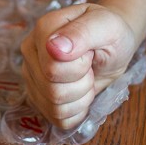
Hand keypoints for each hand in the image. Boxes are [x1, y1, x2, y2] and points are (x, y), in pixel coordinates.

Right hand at [19, 3, 137, 129]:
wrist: (114, 43)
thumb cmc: (110, 31)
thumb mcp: (106, 25)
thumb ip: (81, 33)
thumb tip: (54, 47)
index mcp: (43, 31)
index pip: (53, 68)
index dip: (80, 67)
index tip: (90, 52)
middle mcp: (31, 53)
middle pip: (53, 91)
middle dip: (83, 83)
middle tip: (90, 66)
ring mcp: (32, 76)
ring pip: (54, 107)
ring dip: (82, 98)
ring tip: (87, 77)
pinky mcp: (39, 97)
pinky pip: (57, 118)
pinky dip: (77, 111)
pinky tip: (82, 93)